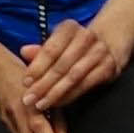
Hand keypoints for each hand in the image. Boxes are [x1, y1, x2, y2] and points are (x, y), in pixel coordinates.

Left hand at [15, 13, 130, 110]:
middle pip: (61, 65)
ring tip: (41, 104)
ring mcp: (100, 52)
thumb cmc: (74, 45)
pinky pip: (85, 85)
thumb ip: (41, 50)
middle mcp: (86, 37)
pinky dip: (70, 95)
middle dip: (43, 84)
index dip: (37, 67)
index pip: (51, 49)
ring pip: (74, 77)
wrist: (108, 42)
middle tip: (29, 99)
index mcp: (69, 28)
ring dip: (55, 93)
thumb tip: (24, 52)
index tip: (25, 82)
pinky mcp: (109, 68)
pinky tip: (57, 103)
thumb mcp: (57, 42)